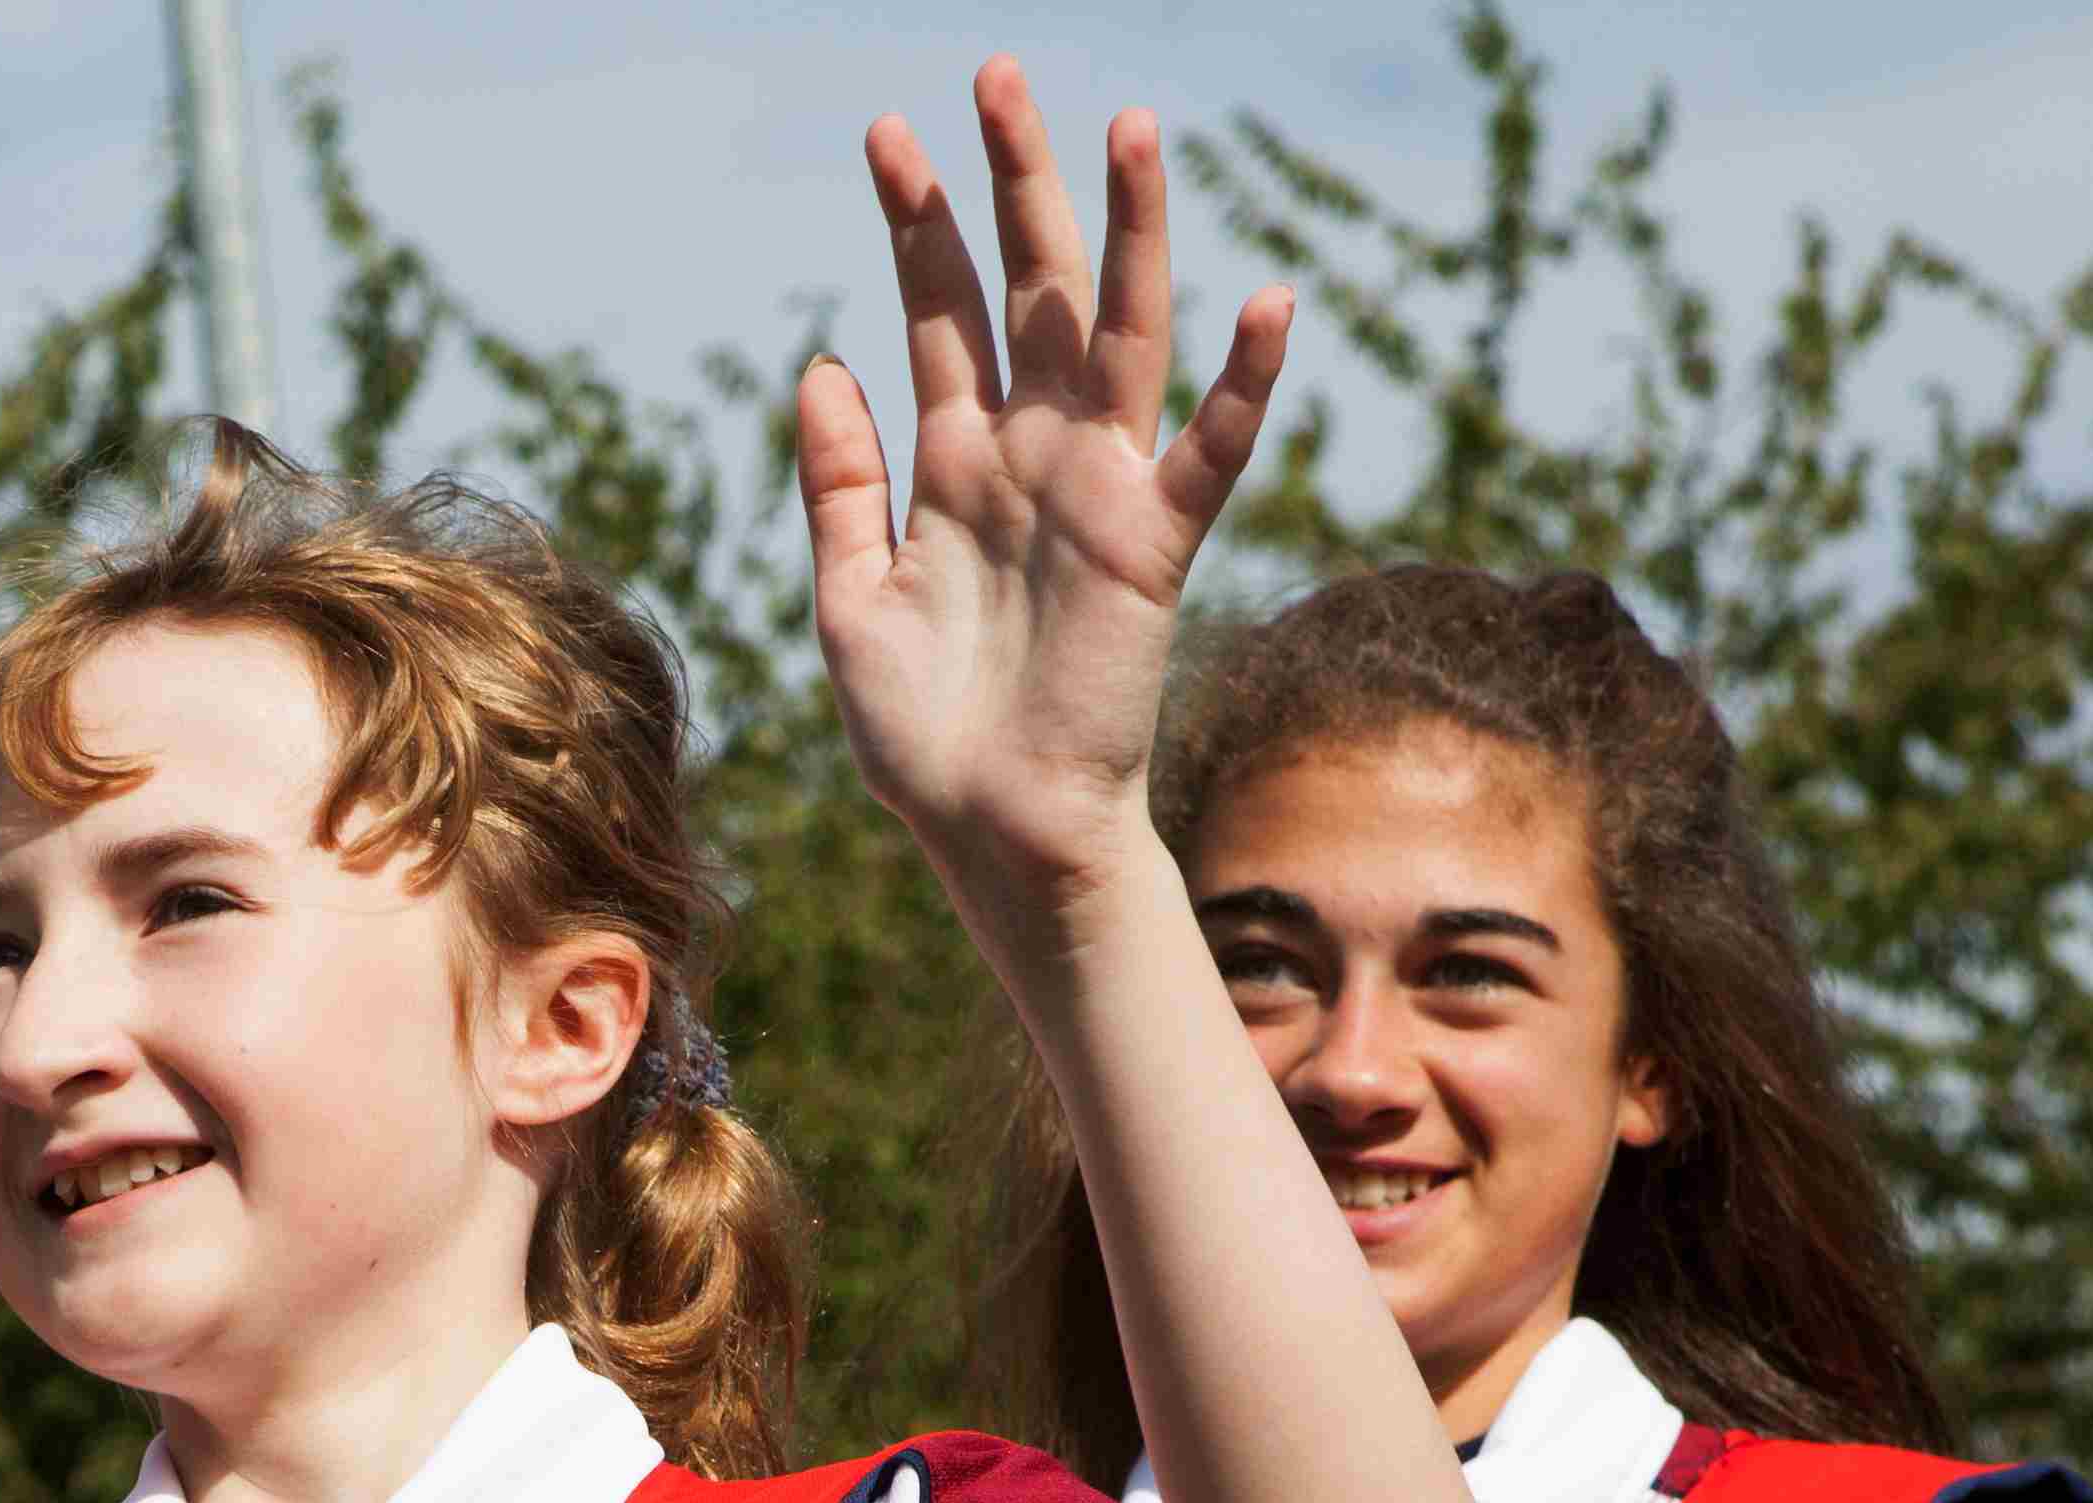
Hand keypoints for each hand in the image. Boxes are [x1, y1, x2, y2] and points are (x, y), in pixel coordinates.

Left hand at [795, 67, 1289, 923]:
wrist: (993, 836)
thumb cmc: (920, 738)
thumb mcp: (848, 601)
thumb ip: (841, 484)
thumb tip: (823, 363)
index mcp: (954, 462)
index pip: (934, 312)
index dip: (913, 225)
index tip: (889, 133)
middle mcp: (1032, 454)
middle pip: (1028, 288)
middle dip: (1012, 185)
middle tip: (996, 74)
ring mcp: (1099, 490)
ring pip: (1121, 332)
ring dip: (1129, 232)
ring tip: (1127, 126)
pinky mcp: (1153, 545)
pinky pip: (1210, 452)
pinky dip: (1243, 382)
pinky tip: (1269, 301)